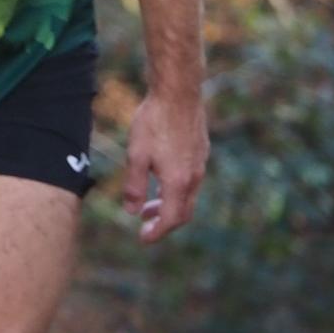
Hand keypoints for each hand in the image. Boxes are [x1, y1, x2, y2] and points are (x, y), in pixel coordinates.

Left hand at [121, 88, 207, 243]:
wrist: (178, 94)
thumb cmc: (154, 122)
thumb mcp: (136, 156)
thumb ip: (134, 187)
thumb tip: (132, 212)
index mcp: (178, 182)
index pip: (171, 219)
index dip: (157, 232)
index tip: (143, 238)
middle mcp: (194, 177)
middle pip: (183, 212)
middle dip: (164, 223)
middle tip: (145, 225)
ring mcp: (200, 164)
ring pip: (188, 197)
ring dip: (169, 205)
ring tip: (149, 205)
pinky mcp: (201, 152)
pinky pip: (191, 182)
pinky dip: (176, 190)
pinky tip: (161, 181)